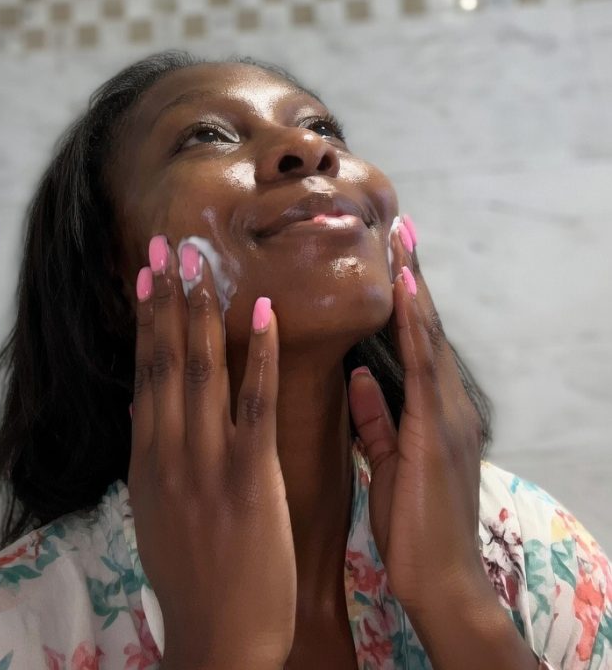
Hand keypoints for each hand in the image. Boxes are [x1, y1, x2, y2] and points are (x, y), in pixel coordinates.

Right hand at [129, 236, 295, 669]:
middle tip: (169, 246)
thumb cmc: (193, 580)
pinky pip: (255, 403)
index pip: (144, 375)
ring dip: (203, 312)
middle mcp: (169, 452)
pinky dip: (259, 354)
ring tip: (204, 264)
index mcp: (146, 460)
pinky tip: (266, 314)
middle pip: (166, 360)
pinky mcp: (250, 477)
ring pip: (202, 371)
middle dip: (168, 299)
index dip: (147, 321)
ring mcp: (207, 462)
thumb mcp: (154, 515)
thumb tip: (141, 412)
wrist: (219, 640)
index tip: (147, 276)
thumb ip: (150, 460)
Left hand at [347, 215, 486, 619]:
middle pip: (424, 327)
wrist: (441, 582)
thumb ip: (377, 417)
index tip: (389, 253)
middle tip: (399, 223)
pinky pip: (422, 365)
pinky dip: (414, 324)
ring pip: (427, 335)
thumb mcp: (388, 461)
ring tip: (401, 237)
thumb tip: (360, 375)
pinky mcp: (436, 429)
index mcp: (429, 412)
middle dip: (411, 275)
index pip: (413, 341)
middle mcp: (444, 403)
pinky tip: (403, 288)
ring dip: (412, 284)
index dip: (403, 296)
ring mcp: (445, 413)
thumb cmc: (414, 526)